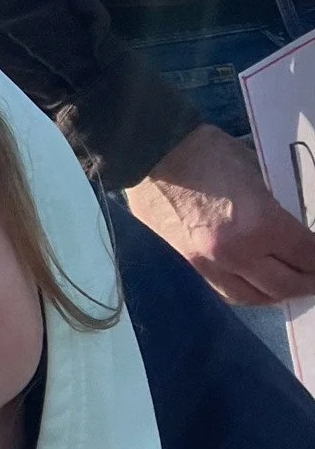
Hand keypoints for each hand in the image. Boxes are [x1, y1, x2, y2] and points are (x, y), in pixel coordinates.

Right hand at [127, 123, 314, 303]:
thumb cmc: (207, 151)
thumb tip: (292, 231)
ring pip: (255, 297)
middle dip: (309, 281)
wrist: (149, 151)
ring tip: (290, 282)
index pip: (307, 256)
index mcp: (260, 225)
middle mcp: (236, 254)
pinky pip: (226, 290)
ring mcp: (208, 263)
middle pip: (285, 285)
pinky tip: (256, 282)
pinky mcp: (188, 263)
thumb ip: (277, 209)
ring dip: (278, 293)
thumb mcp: (256, 173)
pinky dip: (248, 291)